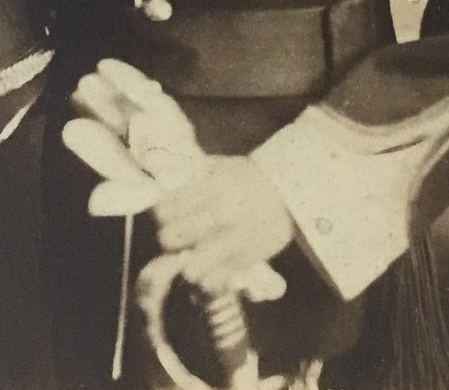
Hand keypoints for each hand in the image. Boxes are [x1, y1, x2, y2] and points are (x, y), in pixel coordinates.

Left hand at [153, 155, 292, 295]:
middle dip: (170, 238)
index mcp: (211, 187)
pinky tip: (210, 269)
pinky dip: (208, 279)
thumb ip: (190, 175)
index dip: (162, 213)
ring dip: (187, 264)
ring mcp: (234, 241)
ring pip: (191, 268)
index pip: (166, 209)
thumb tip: (159, 184)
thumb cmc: (246, 178)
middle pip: (171, 239)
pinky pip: (214, 282)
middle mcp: (221, 214)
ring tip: (192, 256)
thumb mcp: (218, 166)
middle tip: (178, 236)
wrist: (290, 193)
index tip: (167, 214)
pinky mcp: (245, 262)